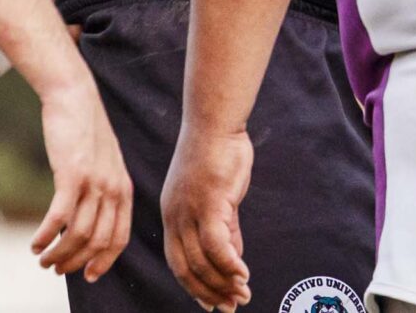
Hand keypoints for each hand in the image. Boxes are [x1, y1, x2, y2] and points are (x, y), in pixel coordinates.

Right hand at [29, 74, 130, 280]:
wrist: (73, 93)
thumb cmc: (82, 126)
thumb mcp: (103, 160)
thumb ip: (103, 187)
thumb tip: (92, 215)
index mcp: (124, 188)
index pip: (118, 238)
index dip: (103, 261)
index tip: (88, 276)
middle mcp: (113, 189)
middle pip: (97, 242)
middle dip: (75, 262)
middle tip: (55, 269)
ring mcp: (94, 182)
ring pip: (78, 234)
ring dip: (58, 253)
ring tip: (41, 259)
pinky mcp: (72, 175)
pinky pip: (60, 218)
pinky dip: (46, 236)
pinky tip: (34, 242)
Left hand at [162, 121, 251, 309]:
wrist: (215, 122)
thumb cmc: (218, 155)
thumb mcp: (217, 198)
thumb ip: (225, 229)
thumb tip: (234, 262)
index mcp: (172, 214)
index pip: (178, 262)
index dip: (195, 288)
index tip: (213, 305)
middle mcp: (175, 216)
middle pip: (187, 268)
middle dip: (210, 293)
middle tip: (232, 307)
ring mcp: (189, 210)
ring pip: (203, 261)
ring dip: (224, 282)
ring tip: (243, 294)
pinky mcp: (209, 202)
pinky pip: (217, 245)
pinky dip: (230, 264)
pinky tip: (244, 275)